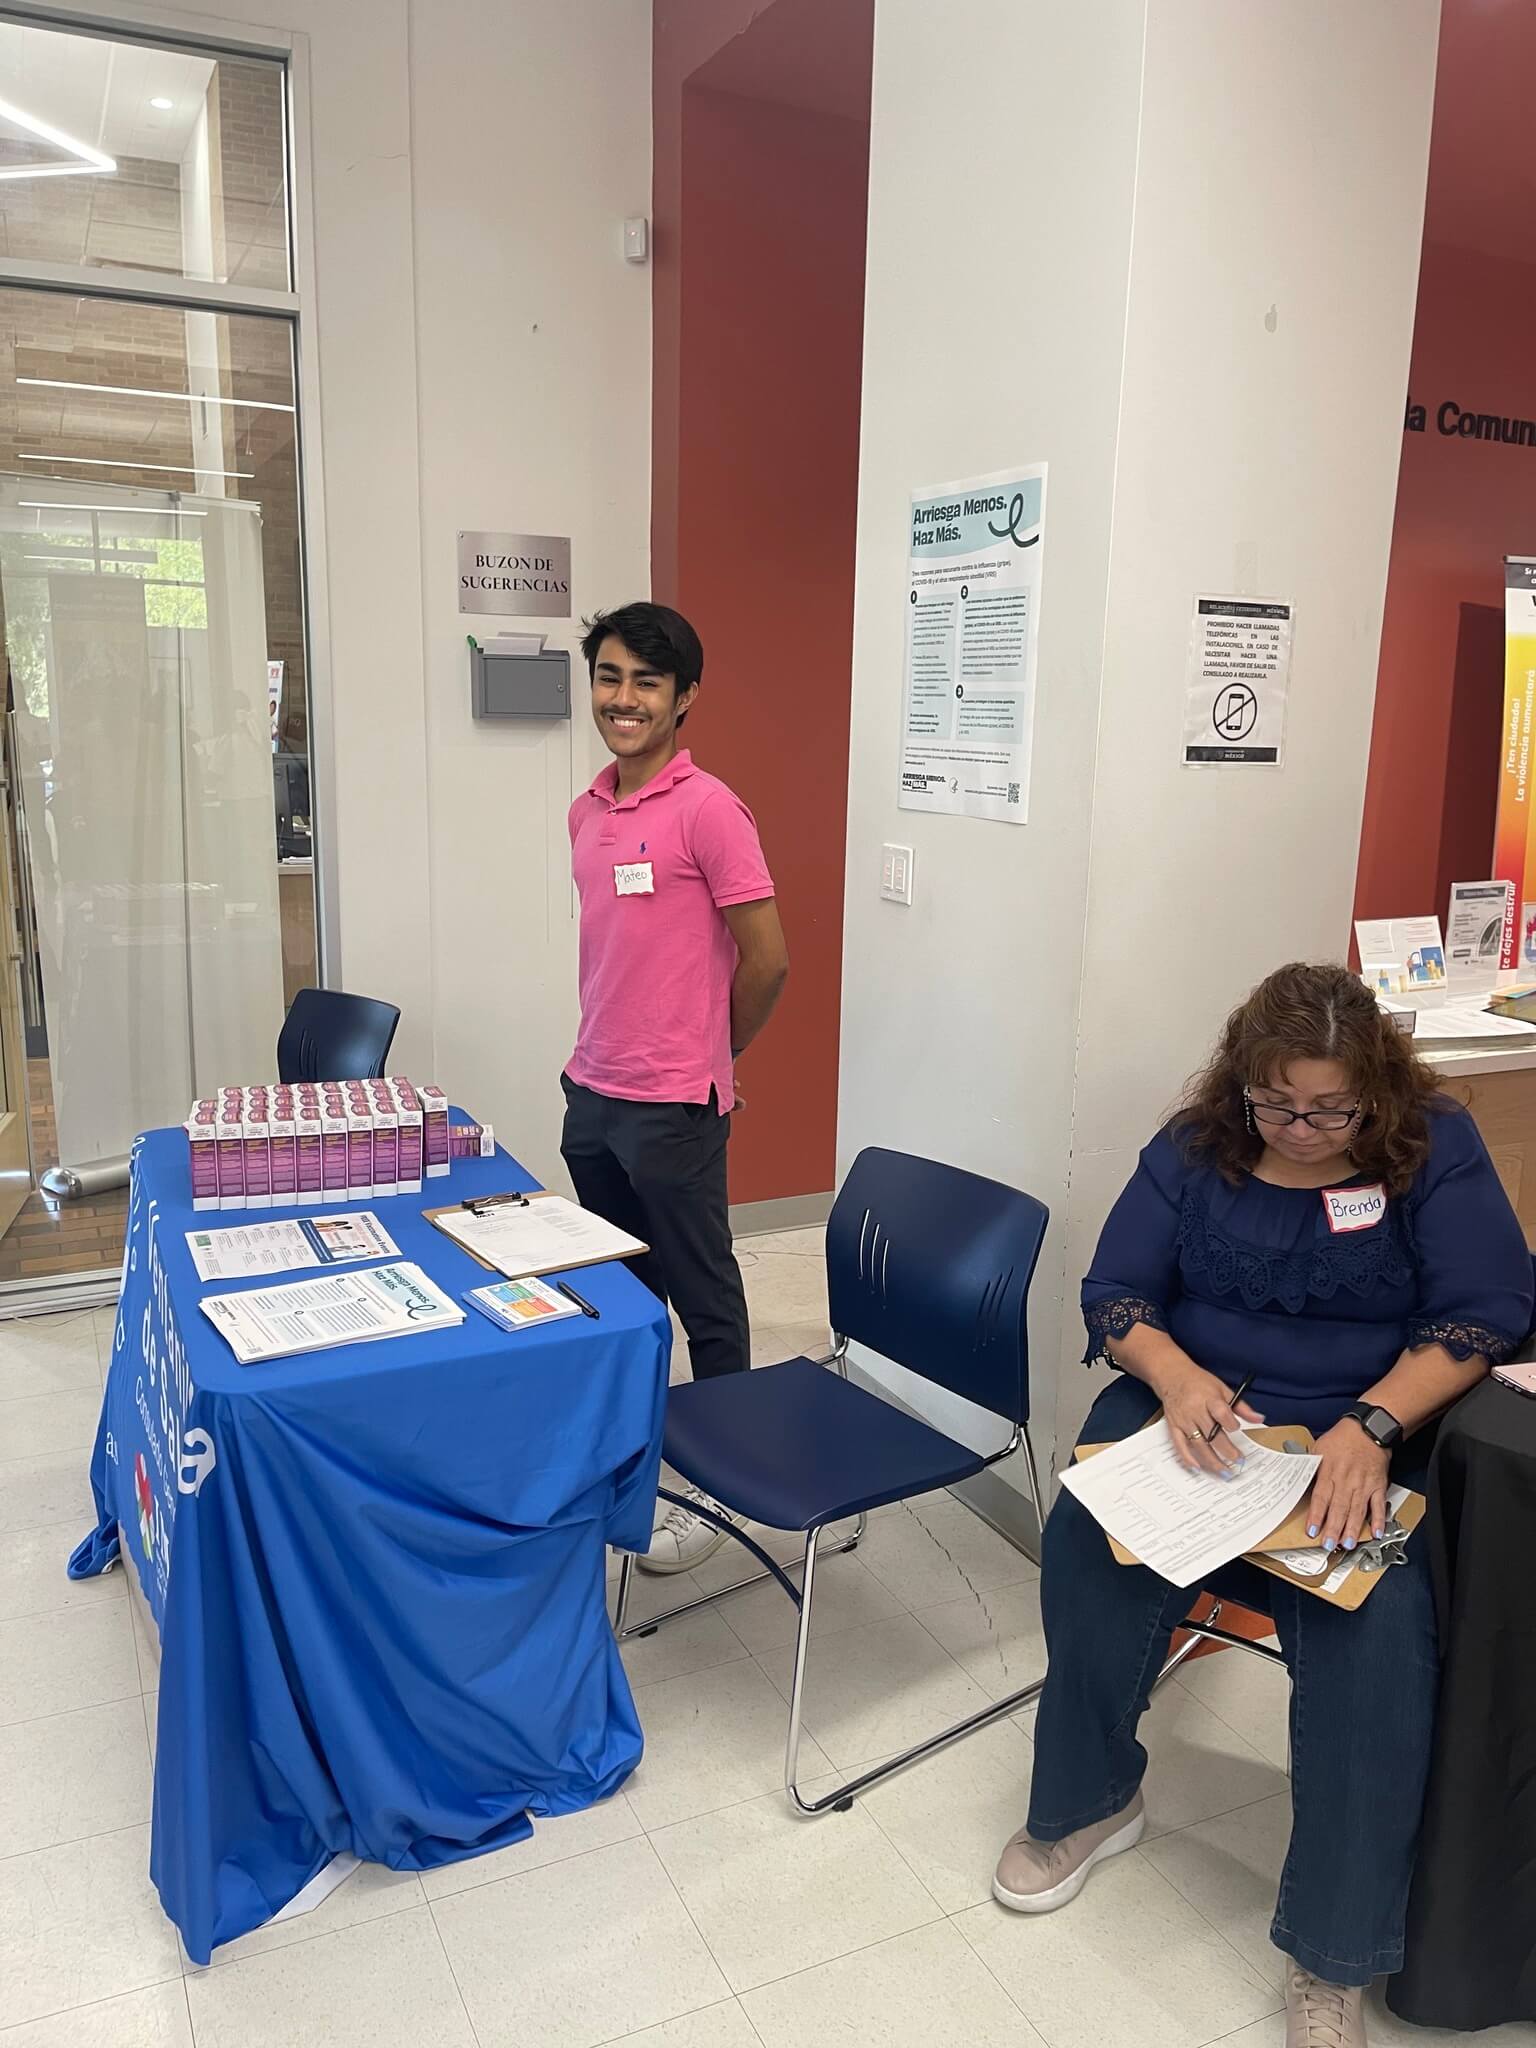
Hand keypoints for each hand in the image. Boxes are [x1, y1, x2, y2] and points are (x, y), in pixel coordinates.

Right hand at [1157, 1363, 1266, 1476]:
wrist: (1172, 1375)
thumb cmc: (1198, 1382)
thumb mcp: (1222, 1389)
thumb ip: (1241, 1406)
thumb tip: (1259, 1419)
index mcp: (1208, 1398)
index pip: (1221, 1413)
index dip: (1231, 1424)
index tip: (1236, 1429)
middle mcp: (1195, 1410)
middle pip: (1212, 1434)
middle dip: (1227, 1451)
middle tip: (1238, 1461)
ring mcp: (1183, 1420)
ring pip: (1198, 1444)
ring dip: (1212, 1460)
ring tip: (1224, 1471)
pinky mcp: (1173, 1426)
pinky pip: (1179, 1445)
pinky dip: (1187, 1458)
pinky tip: (1198, 1467)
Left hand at [1307, 1420, 1389, 1552]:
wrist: (1369, 1429)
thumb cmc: (1342, 1439)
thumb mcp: (1319, 1448)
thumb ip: (1311, 1467)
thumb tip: (1298, 1480)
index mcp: (1330, 1471)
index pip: (1321, 1497)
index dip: (1316, 1515)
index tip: (1313, 1530)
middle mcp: (1347, 1480)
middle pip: (1339, 1508)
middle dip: (1334, 1528)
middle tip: (1329, 1545)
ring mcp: (1364, 1484)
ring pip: (1357, 1510)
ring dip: (1353, 1529)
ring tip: (1348, 1544)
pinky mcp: (1378, 1486)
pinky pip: (1378, 1505)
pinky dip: (1378, 1519)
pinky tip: (1376, 1532)